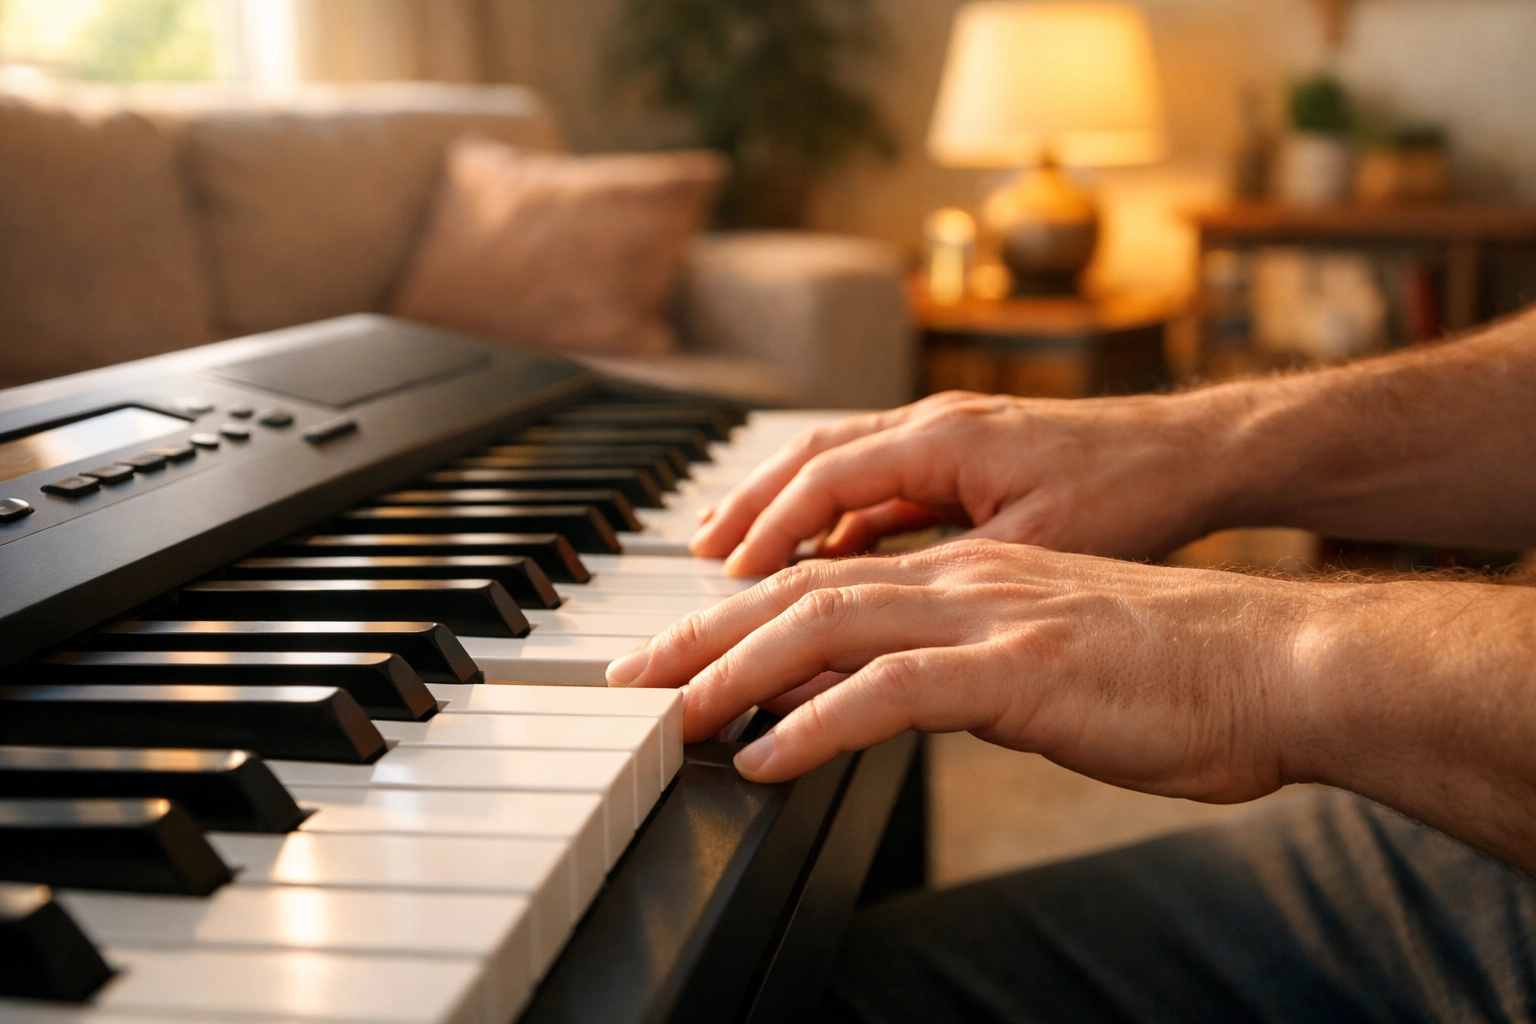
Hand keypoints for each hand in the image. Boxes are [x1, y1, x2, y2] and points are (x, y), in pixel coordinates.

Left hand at [609, 539, 1315, 799]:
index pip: (826, 580)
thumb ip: (968, 666)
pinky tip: (764, 756)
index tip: (677, 655)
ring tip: (669, 716)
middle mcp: (964, 578)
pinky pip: (892, 691)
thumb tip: (902, 698)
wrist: (1275, 662)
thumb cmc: (1173, 671)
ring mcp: (990, 615)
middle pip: (801, 592)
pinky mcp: (1020, 668)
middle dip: (704, 635)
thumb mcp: (1047, 658)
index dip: (738, 615)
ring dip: (734, 672)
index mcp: (967, 572)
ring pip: (827, 626)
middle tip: (631, 681)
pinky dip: (816, 722)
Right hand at [689, 390, 1240, 576]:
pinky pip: (875, 482)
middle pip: (811, 459)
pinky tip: (819, 556)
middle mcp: (932, 424)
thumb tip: (868, 617)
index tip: (727, 577)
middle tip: (698, 561)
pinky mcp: (963, 456)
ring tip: (733, 555)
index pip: (824, 478)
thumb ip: (946, 578)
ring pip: (838, 465)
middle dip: (749, 508)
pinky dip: (833, 517)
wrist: (1195, 453)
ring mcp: (945, 435)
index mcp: (942, 438)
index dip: (769, 530)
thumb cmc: (1130, 492)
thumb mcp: (1036, 550)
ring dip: (782, 509)